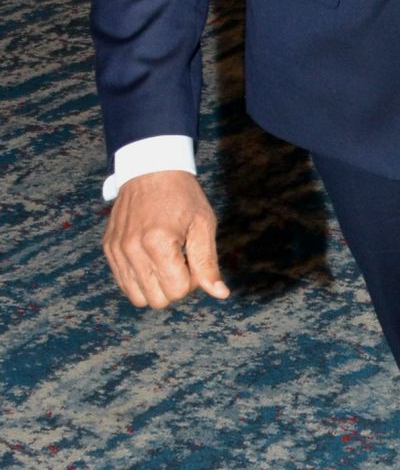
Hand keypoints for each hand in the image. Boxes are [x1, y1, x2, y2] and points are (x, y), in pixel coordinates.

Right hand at [104, 170, 227, 309]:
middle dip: (174, 286)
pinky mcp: (109, 249)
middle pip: (157, 300)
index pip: (177, 291)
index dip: (192, 281)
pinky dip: (140, 279)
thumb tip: (220, 294)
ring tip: (165, 262)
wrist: (150, 169)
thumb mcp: (203, 225)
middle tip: (181, 261)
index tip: (193, 258)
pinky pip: (124, 283)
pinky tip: (151, 259)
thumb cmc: (182, 195)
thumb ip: (208, 263)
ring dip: (156, 286)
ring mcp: (117, 251)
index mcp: (158, 244)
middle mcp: (132, 250)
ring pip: (138, 297)